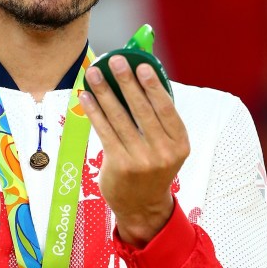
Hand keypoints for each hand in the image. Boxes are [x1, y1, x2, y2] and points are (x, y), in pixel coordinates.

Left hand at [80, 55, 189, 247]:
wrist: (142, 206)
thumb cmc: (152, 169)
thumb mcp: (166, 148)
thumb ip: (158, 121)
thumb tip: (138, 80)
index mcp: (179, 144)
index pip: (166, 109)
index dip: (154, 86)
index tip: (142, 66)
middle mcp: (163, 152)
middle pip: (142, 109)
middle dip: (126, 82)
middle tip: (115, 61)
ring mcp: (141, 160)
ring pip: (119, 118)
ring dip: (105, 92)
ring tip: (95, 73)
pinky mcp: (120, 165)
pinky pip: (105, 131)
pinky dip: (94, 111)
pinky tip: (87, 97)